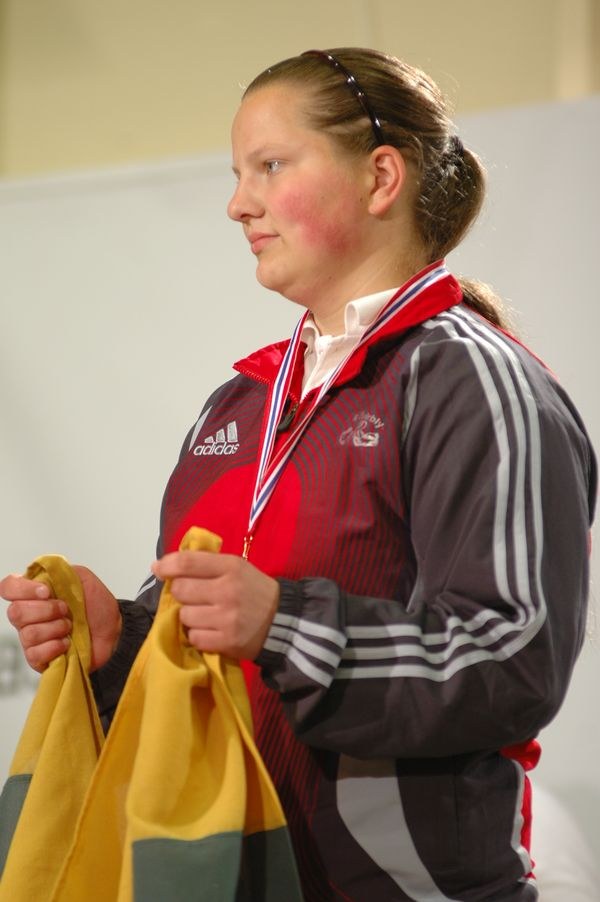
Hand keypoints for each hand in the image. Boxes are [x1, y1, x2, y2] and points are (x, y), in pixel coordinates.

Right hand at [1, 566, 120, 672]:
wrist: (114, 631)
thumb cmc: (97, 606)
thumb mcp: (83, 578)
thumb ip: (60, 570)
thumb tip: (41, 570)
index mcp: (34, 594)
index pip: (9, 587)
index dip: (23, 589)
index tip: (47, 592)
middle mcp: (28, 616)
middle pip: (15, 613)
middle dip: (46, 610)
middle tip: (66, 610)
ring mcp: (32, 638)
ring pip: (28, 634)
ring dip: (55, 628)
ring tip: (70, 627)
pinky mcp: (39, 658)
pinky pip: (35, 653)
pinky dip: (55, 646)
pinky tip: (67, 643)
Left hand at [151, 551, 279, 659]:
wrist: (284, 621)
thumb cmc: (254, 590)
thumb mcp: (236, 567)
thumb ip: (205, 564)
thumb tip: (164, 565)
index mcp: (230, 567)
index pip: (187, 562)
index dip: (167, 565)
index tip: (159, 569)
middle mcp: (227, 590)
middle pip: (181, 590)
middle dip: (182, 593)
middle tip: (193, 597)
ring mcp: (227, 618)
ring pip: (185, 616)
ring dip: (191, 617)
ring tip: (206, 616)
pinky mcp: (227, 641)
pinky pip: (195, 638)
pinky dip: (199, 635)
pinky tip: (211, 631)